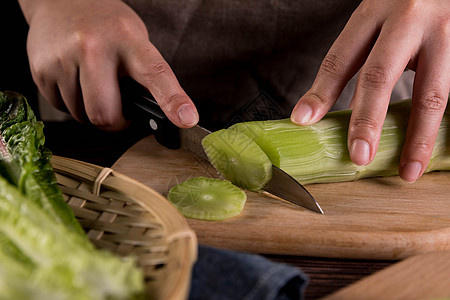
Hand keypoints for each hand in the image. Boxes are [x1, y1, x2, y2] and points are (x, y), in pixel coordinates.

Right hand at [18, 0, 197, 130]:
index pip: (156, 74)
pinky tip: (74, 79)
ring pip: (81, 115)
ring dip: (90, 110)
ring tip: (92, 82)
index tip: (187, 119)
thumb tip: (161, 114)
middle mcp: (93, 47)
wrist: (61, 0)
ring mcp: (63, 58)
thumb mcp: (135, 40)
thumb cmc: (106, 26)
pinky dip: (71, 103)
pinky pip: (61, 108)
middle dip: (114, 122)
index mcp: (128, 40)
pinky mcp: (40, 69)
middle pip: (105, 115)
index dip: (173, 101)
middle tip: (118, 109)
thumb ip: (145, 76)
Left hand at [291, 0, 449, 181]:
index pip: (340, 58)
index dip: (320, 92)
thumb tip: (349, 112)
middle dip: (366, 122)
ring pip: (430, 93)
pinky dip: (437, 124)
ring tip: (407, 169)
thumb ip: (361, 62)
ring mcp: (443, 33)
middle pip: (379, 77)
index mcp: (374, 12)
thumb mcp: (376, 23)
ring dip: (416, 136)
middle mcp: (407, 20)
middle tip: (357, 157)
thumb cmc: (406, 6)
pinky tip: (427, 146)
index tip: (303, 120)